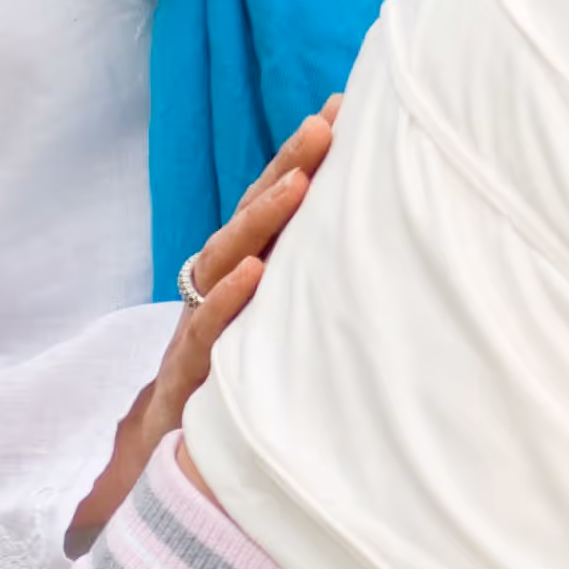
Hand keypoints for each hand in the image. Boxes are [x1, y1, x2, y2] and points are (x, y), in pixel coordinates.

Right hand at [63, 96, 338, 558]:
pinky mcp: (188, 374)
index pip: (275, 200)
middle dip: (288, 165)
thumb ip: (316, 278)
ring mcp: (199, 327)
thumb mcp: (284, 327)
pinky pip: (205, 330)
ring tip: (298, 182)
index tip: (341, 107)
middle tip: (326, 124)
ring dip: (260, 218)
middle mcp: (219, 289)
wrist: (179, 460)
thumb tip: (390, 235)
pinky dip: (228, 300)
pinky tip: (254, 274)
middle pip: (251, 216)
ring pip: (224, 259)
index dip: (303, 154)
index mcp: (246, 270)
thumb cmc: (244, 380)